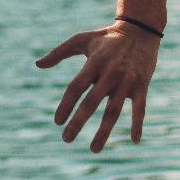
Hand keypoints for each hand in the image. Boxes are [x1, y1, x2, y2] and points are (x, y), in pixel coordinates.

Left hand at [34, 20, 160, 152]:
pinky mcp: (142, 85)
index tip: (57, 122)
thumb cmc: (105, 37)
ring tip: (93, 149)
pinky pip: (140, 109)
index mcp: (93, 63)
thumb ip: (58, 53)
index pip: (76, 88)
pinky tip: (134, 141)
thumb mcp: (80, 40)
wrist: (140, 30)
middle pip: (91, 103)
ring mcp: (126, 81)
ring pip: (114, 111)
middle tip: (65, 139)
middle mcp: (109, 74)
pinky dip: (137, 124)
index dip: (66, 105)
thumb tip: (37, 65)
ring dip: (104, 132)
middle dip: (78, 122)